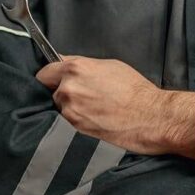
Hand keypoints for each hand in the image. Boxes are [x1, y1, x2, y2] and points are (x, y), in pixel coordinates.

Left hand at [36, 56, 194, 156]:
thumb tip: (67, 65)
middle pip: (49, 91)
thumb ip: (82, 65)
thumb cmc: (135, 91)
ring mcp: (70, 111)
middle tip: (81, 97)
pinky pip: (66, 123)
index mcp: (75, 69)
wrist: (150, 116)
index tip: (54, 80)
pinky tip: (92, 120)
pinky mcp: (75, 128)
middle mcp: (68, 89)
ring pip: (58, 108)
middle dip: (61, 93)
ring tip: (91, 110)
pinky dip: (75, 122)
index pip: (45, 72)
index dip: (50, 77)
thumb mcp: (109, 66)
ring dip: (69, 109)